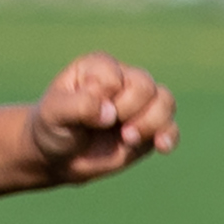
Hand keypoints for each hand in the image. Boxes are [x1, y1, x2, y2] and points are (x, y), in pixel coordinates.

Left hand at [24, 53, 177, 183]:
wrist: (56, 156)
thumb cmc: (53, 127)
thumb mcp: (54, 113)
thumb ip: (80, 106)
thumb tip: (110, 113)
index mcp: (99, 67)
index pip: (115, 76)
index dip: (104, 97)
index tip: (82, 112)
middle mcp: (124, 80)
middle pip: (144, 86)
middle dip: (128, 109)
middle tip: (107, 125)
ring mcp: (139, 105)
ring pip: (164, 102)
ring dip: (150, 123)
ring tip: (127, 139)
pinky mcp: (148, 129)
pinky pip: (170, 128)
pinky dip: (168, 136)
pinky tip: (161, 146)